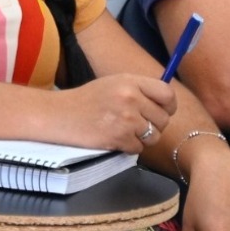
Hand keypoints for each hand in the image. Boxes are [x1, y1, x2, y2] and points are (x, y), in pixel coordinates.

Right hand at [54, 74, 176, 153]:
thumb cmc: (87, 99)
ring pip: (154, 136)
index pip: (167, 94)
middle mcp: (130, 98)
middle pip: (163, 119)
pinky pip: (139, 148)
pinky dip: (129, 147)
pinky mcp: (119, 138)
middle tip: (138, 124)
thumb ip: (139, 90)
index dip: (169, 105)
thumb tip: (167, 102)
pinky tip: (115, 138)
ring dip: (143, 138)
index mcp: (130, 82)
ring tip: (126, 131)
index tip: (163, 111)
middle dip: (154, 125)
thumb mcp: (114, 83)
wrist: (60, 115)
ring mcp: (126, 120)